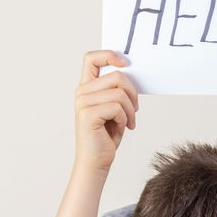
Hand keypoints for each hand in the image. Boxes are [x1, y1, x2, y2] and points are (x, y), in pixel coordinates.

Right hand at [73, 50, 138, 172]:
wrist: (96, 161)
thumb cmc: (106, 135)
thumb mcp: (113, 107)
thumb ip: (116, 89)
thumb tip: (129, 71)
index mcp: (86, 87)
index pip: (91, 58)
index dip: (109, 55)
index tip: (125, 63)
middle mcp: (81, 92)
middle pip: (116, 76)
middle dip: (132, 92)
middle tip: (135, 109)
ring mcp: (82, 103)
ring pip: (119, 92)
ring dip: (130, 109)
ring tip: (129, 121)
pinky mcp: (88, 114)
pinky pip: (117, 107)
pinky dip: (125, 118)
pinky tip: (122, 127)